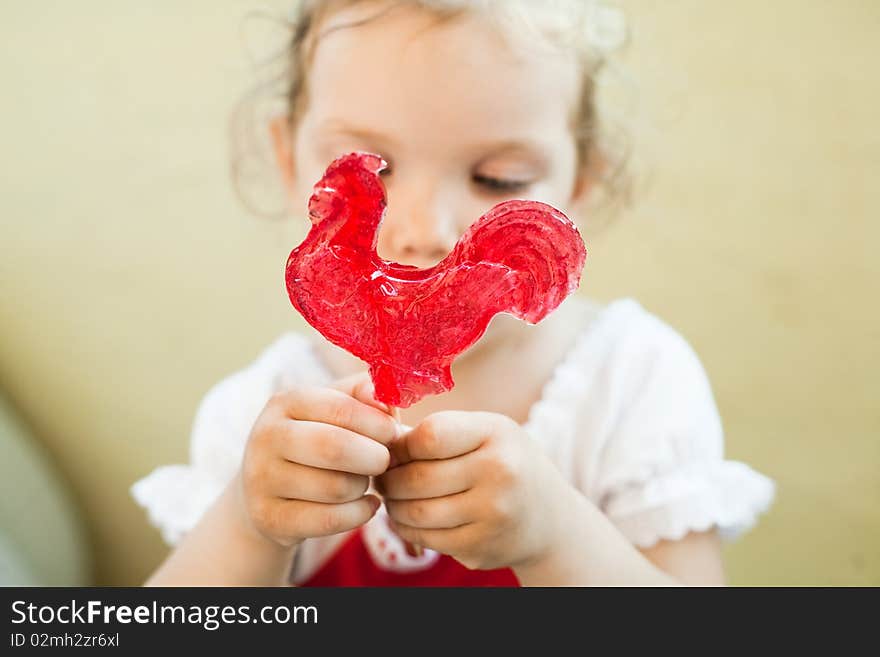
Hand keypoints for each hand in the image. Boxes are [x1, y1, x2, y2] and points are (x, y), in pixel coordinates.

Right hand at [238, 373, 398, 547]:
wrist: (266, 487)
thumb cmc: (316, 438)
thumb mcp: (336, 407)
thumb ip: (365, 394)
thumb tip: (387, 398)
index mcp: (286, 401)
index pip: (341, 409)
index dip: (378, 424)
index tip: (392, 433)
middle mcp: (266, 436)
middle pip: (336, 448)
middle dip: (374, 457)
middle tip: (384, 461)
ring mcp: (262, 479)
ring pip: (336, 488)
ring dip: (364, 487)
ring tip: (364, 481)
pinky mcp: (268, 517)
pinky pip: (329, 521)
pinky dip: (360, 514)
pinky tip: (366, 504)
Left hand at [375, 411, 568, 570]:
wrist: (550, 518)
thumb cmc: (506, 463)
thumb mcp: (487, 432)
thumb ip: (441, 431)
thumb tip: (381, 438)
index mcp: (497, 435)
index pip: (430, 436)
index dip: (401, 444)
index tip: (394, 450)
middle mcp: (500, 473)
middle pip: (417, 477)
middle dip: (388, 479)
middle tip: (381, 477)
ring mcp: (492, 515)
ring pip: (416, 511)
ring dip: (393, 506)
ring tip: (391, 496)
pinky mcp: (481, 547)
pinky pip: (426, 538)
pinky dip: (406, 528)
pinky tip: (408, 518)